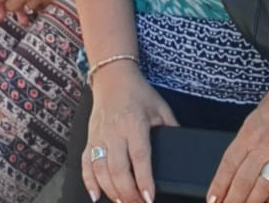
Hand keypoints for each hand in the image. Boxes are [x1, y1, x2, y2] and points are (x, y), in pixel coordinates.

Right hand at [82, 64, 178, 202]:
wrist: (112, 78)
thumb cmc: (139, 94)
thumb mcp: (161, 108)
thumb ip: (171, 128)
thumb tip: (182, 150)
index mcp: (134, 123)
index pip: (140, 156)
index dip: (144, 179)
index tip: (149, 198)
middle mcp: (114, 131)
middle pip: (118, 169)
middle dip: (128, 193)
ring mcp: (99, 136)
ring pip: (100, 170)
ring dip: (111, 191)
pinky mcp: (90, 138)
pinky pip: (85, 163)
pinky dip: (88, 181)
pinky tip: (95, 195)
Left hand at [207, 56, 268, 202]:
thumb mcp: (259, 112)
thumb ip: (250, 135)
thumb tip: (242, 157)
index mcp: (250, 130)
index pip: (228, 164)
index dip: (219, 185)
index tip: (213, 199)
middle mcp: (265, 144)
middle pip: (242, 181)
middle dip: (231, 200)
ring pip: (262, 189)